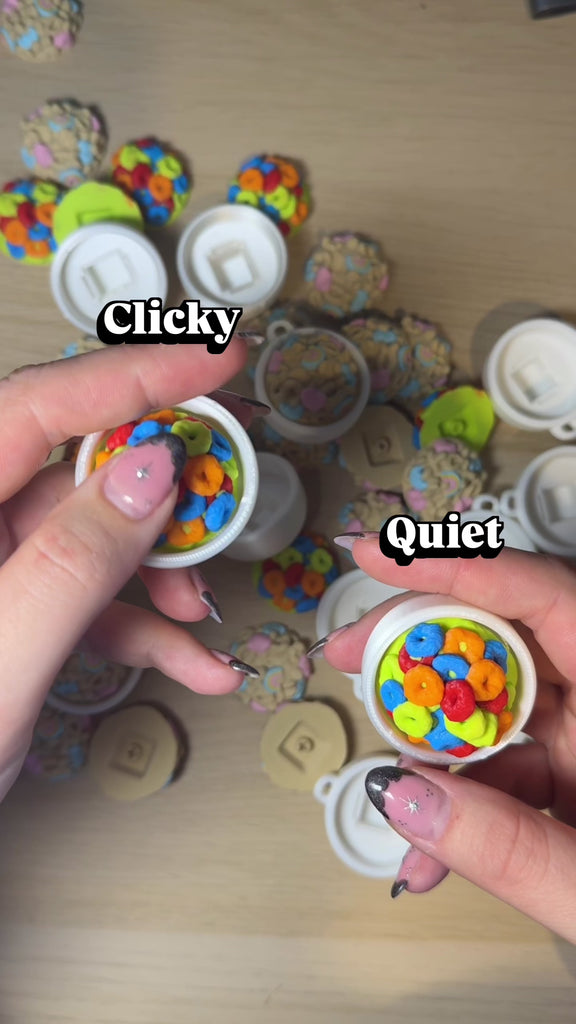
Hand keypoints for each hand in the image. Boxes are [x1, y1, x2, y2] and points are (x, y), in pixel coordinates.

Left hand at [0, 341, 263, 800]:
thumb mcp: (0, 661)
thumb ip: (73, 561)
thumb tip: (150, 475)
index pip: (39, 407)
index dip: (135, 375)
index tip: (214, 360)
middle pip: (73, 471)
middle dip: (158, 496)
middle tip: (223, 497)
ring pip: (88, 537)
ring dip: (156, 572)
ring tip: (200, 612)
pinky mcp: (8, 612)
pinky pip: (81, 595)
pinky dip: (136, 625)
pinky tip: (189, 662)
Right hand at [319, 535, 575, 940]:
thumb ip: (507, 846)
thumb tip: (402, 794)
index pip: (545, 597)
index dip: (458, 566)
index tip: (381, 555)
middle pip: (506, 637)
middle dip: (419, 643)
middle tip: (351, 651)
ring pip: (495, 704)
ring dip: (431, 743)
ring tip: (388, 780)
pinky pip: (506, 765)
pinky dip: (461, 800)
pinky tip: (428, 847)